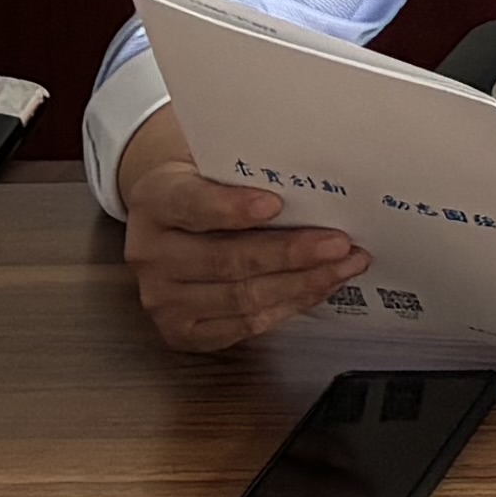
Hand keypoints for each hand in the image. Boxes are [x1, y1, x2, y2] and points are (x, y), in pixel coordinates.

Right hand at [110, 107, 371, 354]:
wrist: (166, 224)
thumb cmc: (203, 185)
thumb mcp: (208, 164)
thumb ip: (243, 170)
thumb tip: (310, 172)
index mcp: (154, 200)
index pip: (192, 204)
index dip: (233, 207)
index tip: (277, 204)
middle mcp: (150, 254)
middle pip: (226, 260)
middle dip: (290, 253)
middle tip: (340, 243)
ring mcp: (161, 300)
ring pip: (241, 298)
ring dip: (302, 284)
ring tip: (345, 266)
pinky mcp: (180, 332)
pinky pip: (243, 325)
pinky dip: (288, 307)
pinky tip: (320, 287)